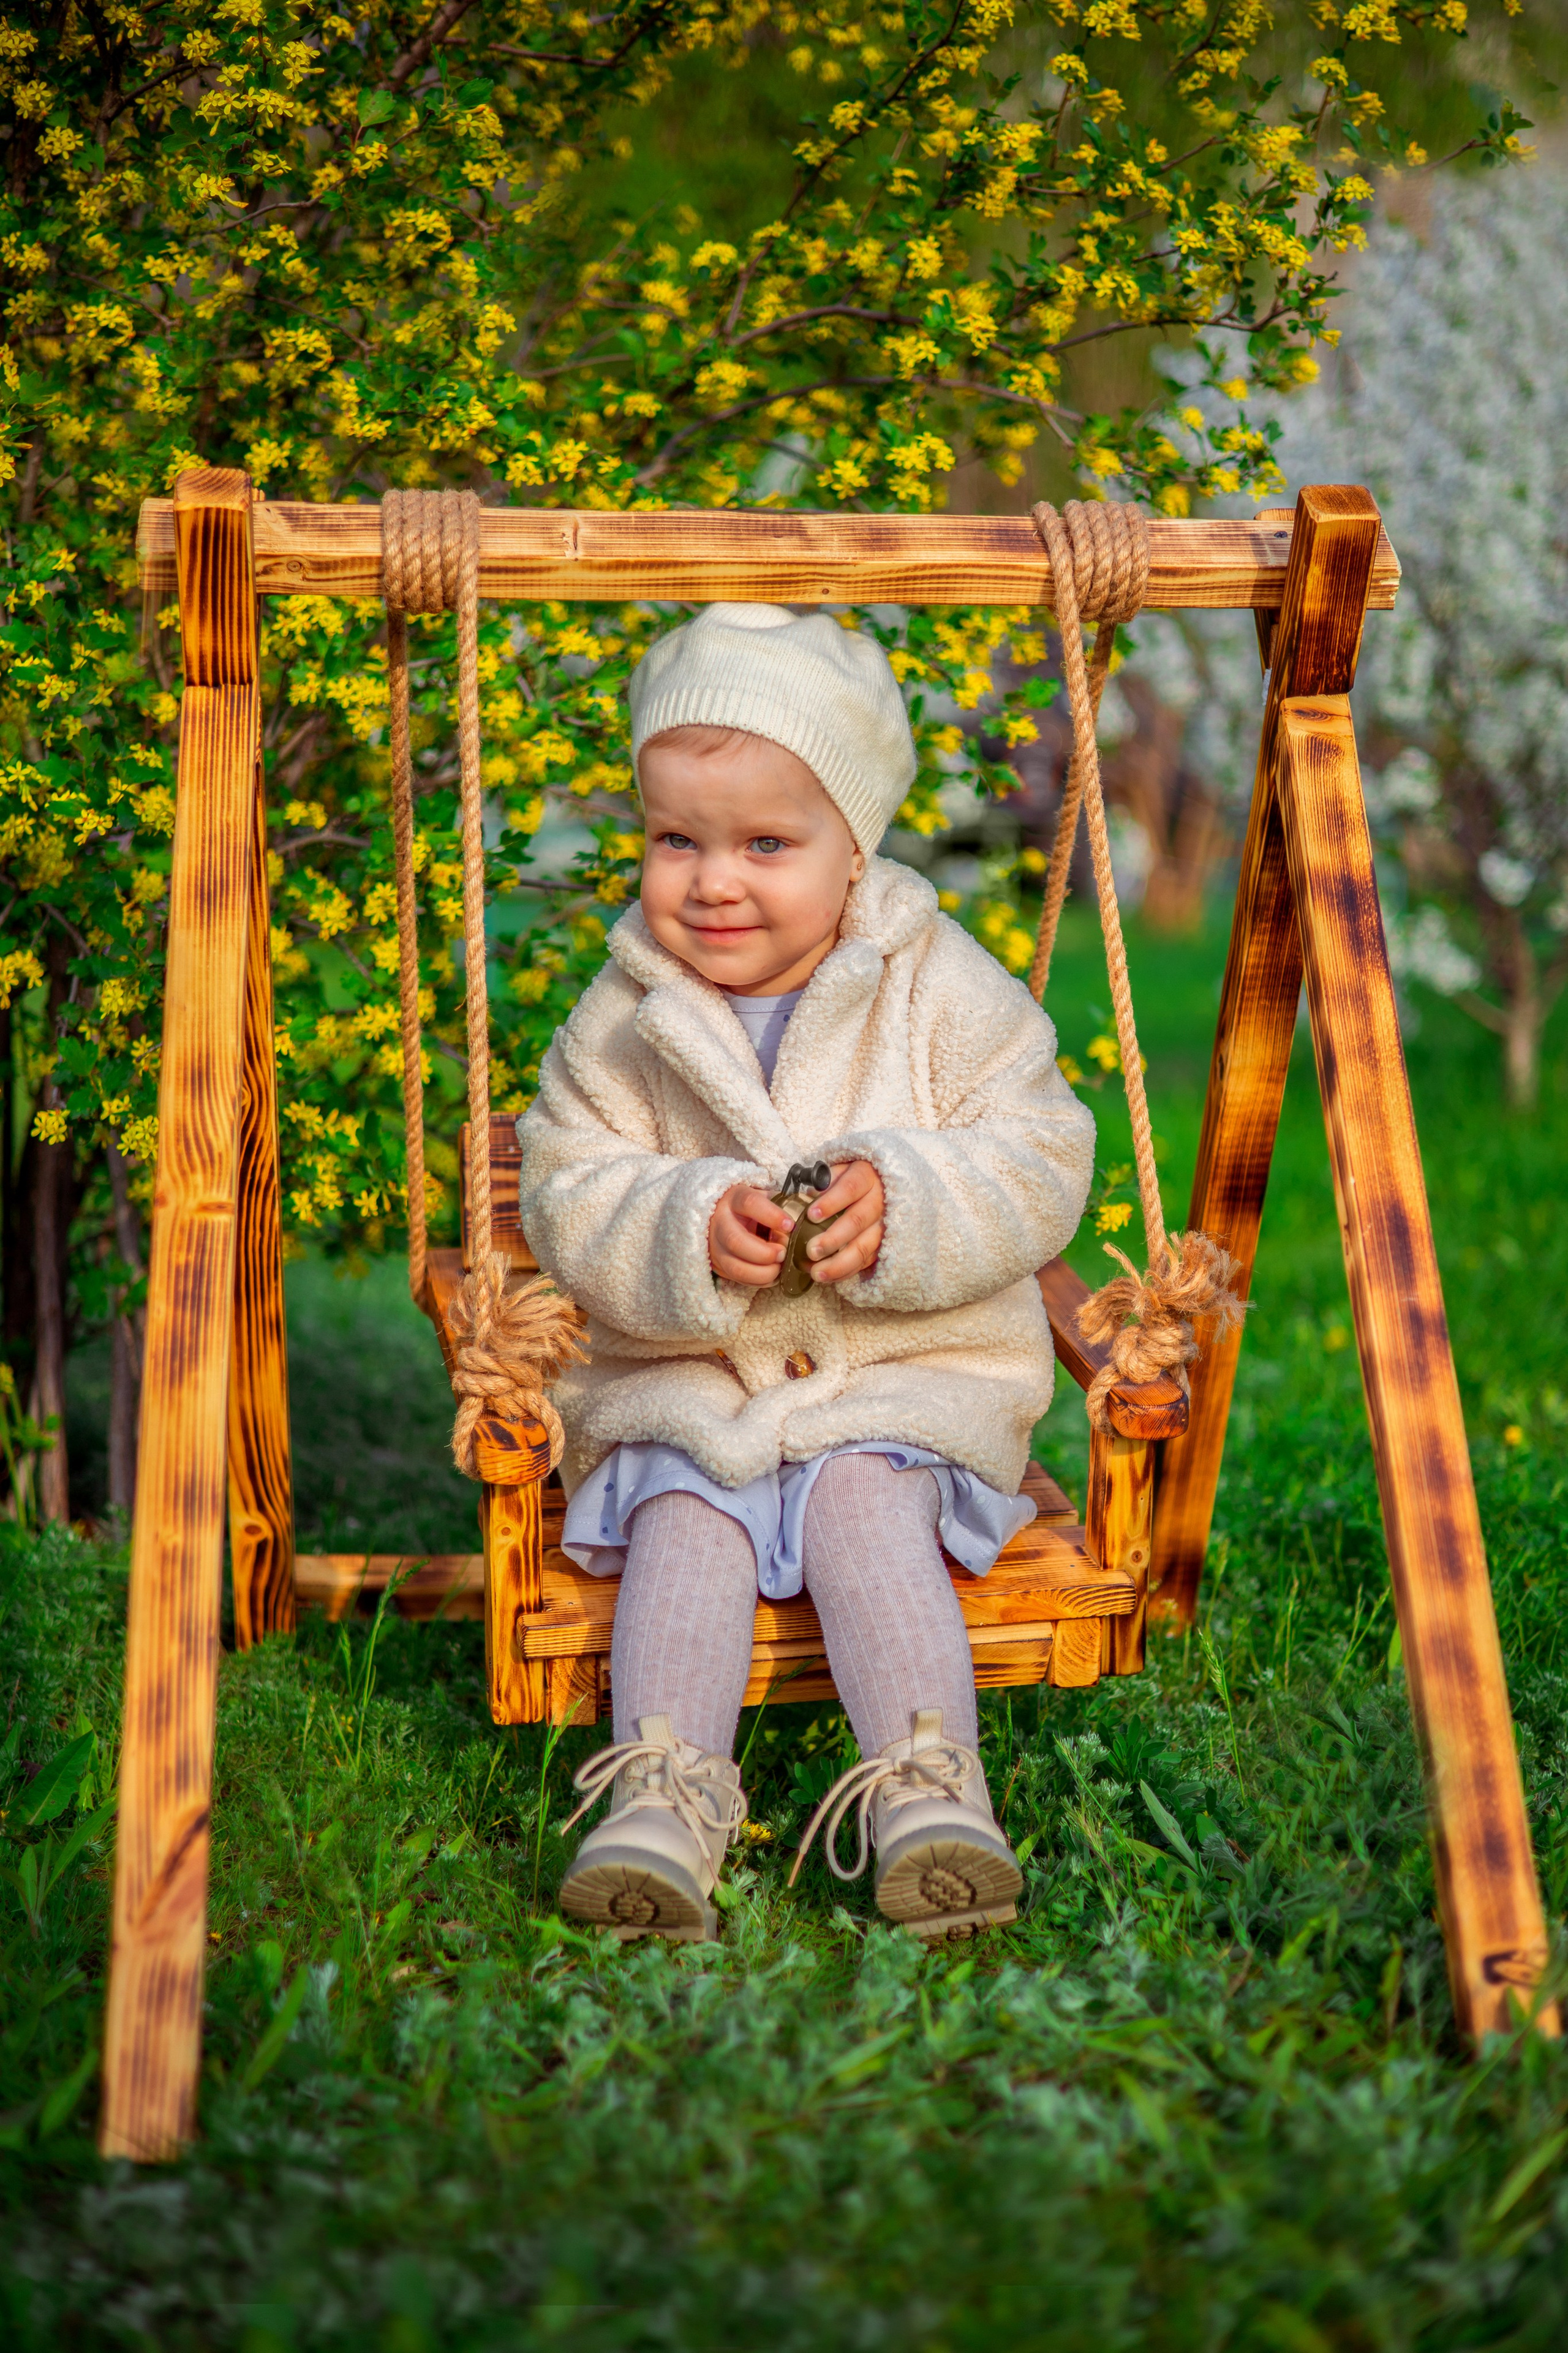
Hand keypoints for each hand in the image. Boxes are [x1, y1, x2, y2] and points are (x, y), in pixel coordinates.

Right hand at [709, 1183, 794, 1286]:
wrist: (720, 1217)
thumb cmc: (750, 1208)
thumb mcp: (762, 1198)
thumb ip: (783, 1204)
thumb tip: (811, 1210)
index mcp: (734, 1199)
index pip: (750, 1204)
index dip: (772, 1215)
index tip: (790, 1226)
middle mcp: (720, 1223)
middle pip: (736, 1241)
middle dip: (764, 1253)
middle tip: (783, 1253)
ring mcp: (716, 1247)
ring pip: (735, 1266)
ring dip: (762, 1272)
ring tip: (779, 1267)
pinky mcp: (718, 1265)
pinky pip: (738, 1280)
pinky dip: (758, 1281)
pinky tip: (771, 1275)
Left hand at [804, 1159, 883, 1283]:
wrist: (880, 1186)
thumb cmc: (849, 1179)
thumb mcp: (839, 1170)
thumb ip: (823, 1182)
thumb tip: (807, 1196)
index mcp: (866, 1177)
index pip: (850, 1188)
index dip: (831, 1202)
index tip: (811, 1215)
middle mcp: (879, 1201)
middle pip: (857, 1221)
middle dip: (833, 1239)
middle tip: (811, 1251)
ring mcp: (884, 1224)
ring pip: (864, 1246)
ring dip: (839, 1263)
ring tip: (816, 1273)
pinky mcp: (883, 1243)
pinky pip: (866, 1260)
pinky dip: (847, 1271)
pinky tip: (829, 1277)